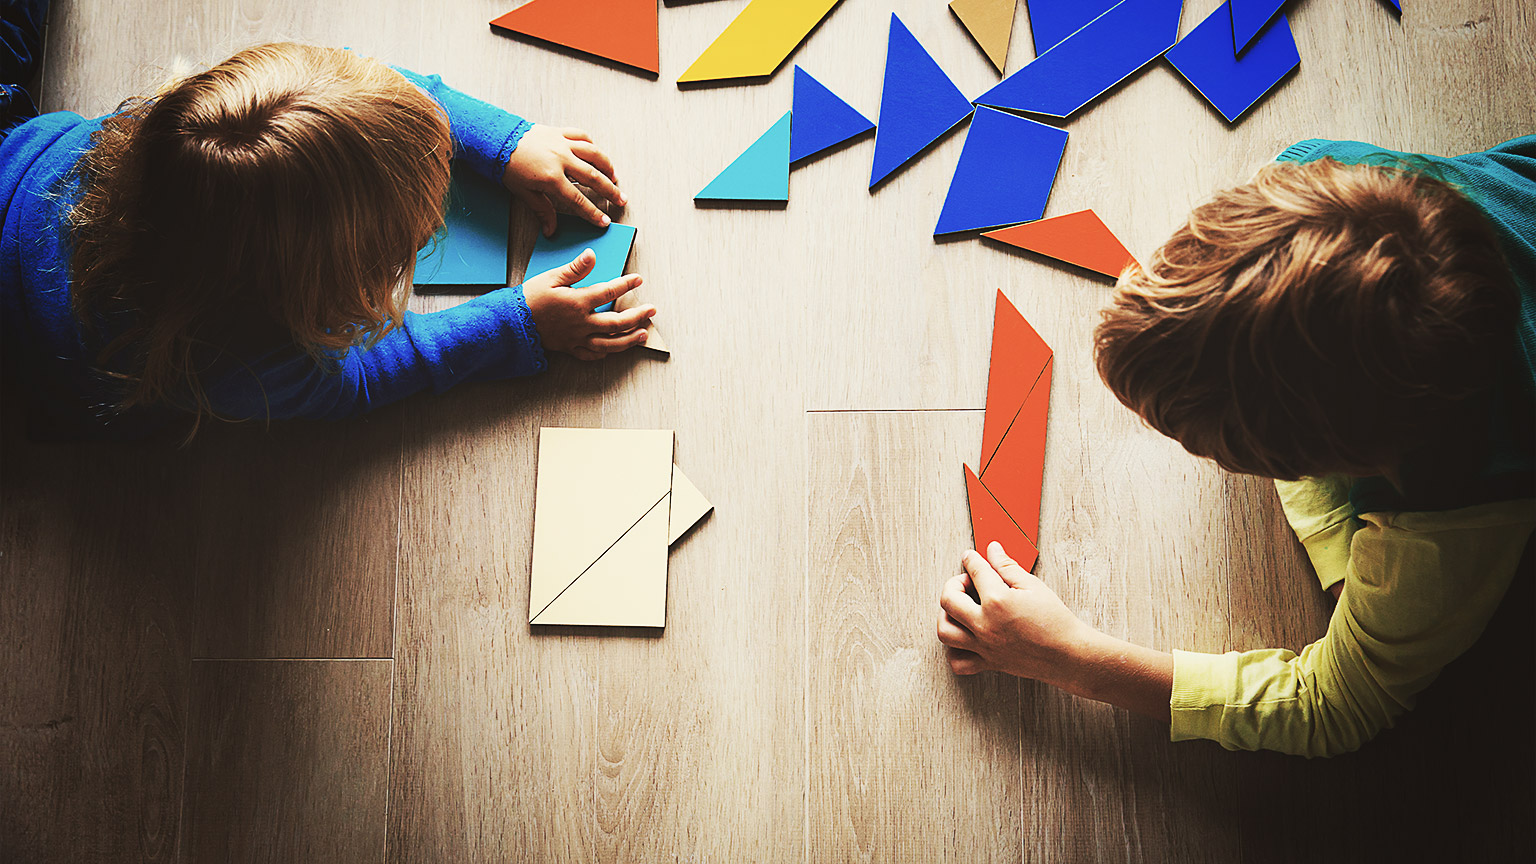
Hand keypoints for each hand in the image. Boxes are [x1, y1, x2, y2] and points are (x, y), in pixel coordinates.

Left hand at [503, 124, 624, 235]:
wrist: (497, 139)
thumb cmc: (508, 166)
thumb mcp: (523, 192)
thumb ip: (542, 210)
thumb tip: (551, 230)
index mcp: (551, 177)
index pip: (578, 200)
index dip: (593, 212)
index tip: (604, 221)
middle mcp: (561, 159)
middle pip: (593, 177)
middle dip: (610, 191)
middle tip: (621, 200)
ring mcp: (562, 144)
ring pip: (593, 154)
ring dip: (607, 166)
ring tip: (614, 177)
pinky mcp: (559, 132)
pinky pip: (582, 136)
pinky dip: (592, 145)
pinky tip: (597, 154)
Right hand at [523, 250, 654, 360]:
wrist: (511, 323)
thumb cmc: (530, 298)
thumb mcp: (551, 278)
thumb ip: (575, 268)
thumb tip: (592, 255)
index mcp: (577, 302)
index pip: (608, 291)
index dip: (626, 284)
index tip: (638, 280)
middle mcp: (581, 323)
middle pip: (617, 322)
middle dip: (638, 316)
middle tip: (652, 311)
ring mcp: (577, 338)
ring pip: (609, 343)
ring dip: (629, 340)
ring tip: (643, 334)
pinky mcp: (570, 348)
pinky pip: (592, 355)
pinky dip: (605, 353)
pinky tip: (614, 349)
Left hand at [937, 542, 1174, 721]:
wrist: (1069, 654)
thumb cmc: (1055, 620)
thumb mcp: (1033, 586)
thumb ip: (1007, 567)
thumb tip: (992, 549)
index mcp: (997, 601)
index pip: (975, 571)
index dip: (972, 559)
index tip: (970, 556)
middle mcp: (984, 624)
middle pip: (947, 599)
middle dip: (953, 584)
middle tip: (967, 582)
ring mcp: (984, 646)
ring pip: (945, 631)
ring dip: (947, 615)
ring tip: (961, 609)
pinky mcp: (988, 663)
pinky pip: (958, 662)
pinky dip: (954, 650)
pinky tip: (966, 638)